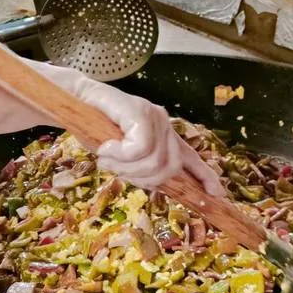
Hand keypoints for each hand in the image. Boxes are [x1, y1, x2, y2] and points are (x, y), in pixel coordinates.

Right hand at [36, 63, 223, 196]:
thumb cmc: (94, 127)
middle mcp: (165, 125)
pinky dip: (120, 154)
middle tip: (114, 169)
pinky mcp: (141, 111)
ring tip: (106, 155)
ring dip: (124, 167)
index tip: (217, 193)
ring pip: (154, 161)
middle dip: (142, 178)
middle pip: (170, 168)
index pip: (191, 158)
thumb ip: (139, 168)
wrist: (74, 99)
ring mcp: (154, 116)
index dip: (205, 176)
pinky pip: (140, 148)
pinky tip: (106, 147)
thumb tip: (154, 186)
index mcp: (163, 136)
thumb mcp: (121, 155)